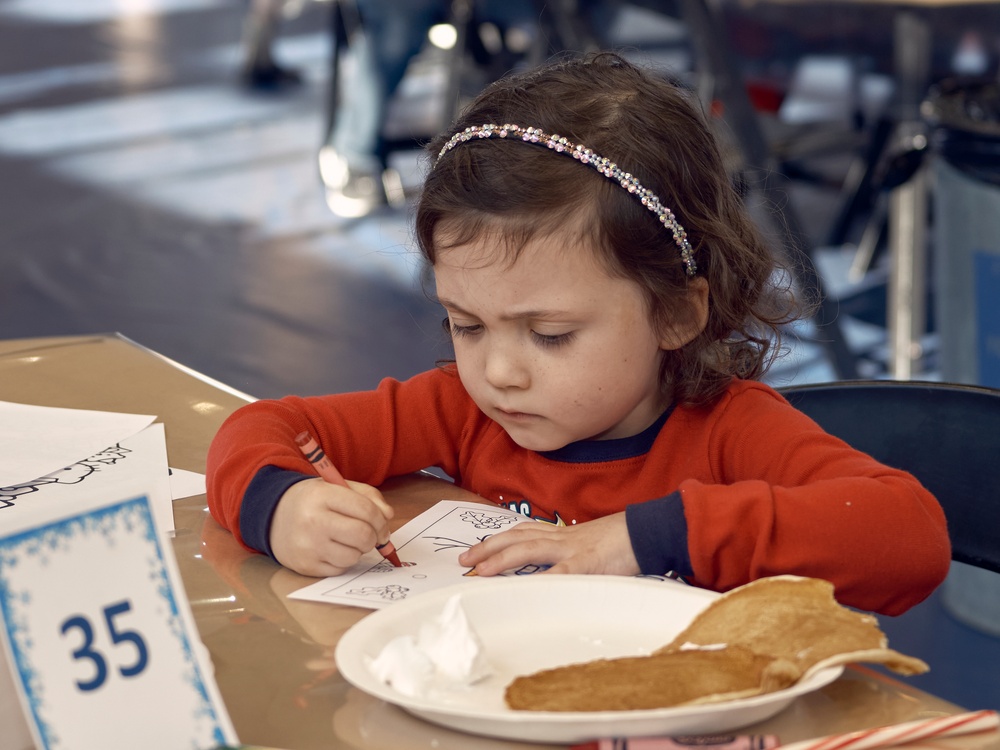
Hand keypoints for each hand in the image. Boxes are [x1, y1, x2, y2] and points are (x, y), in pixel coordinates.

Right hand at [269, 477, 392, 576]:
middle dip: (374, 537)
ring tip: (346, 539)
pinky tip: (333, 548)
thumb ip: (368, 496)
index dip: (381, 520)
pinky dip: (344, 561)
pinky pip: (340, 569)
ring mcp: (308, 546)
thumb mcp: (337, 486)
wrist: (273, 516)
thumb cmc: (313, 501)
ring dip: (358, 550)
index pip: (366, 510)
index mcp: (322, 496)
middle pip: (363, 535)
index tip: (382, 523)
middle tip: (369, 534)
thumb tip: (388, 516)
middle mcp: (312, 521)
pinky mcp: (306, 566)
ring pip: (354, 556)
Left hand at [458, 512, 639, 576]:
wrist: (648, 531)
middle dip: (487, 549)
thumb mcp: (592, 546)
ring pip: (527, 550)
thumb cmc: (624, 540)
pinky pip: (557, 574)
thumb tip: (558, 573)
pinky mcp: (585, 565)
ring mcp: (571, 550)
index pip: (523, 533)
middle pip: (516, 539)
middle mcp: (561, 539)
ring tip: (480, 571)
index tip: (478, 550)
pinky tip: (520, 590)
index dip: (498, 541)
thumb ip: (572, 557)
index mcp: (563, 535)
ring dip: (500, 560)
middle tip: (464, 561)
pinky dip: (537, 582)